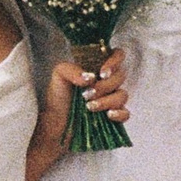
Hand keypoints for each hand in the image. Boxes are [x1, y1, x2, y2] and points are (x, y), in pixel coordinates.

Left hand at [27, 49, 128, 180]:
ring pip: (123, 95)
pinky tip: (107, 116)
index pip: (117, 55)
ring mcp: (112, 100)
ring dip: (107, 101)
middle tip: (87, 94)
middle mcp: (107, 82)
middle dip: (105, 86)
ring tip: (89, 107)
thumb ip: (71, 69)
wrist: (54, 125)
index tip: (102, 73)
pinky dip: (119, 114)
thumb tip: (90, 76)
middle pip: (121, 76)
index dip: (115, 61)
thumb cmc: (57, 98)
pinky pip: (126, 113)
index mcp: (97, 68)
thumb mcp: (59, 76)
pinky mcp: (114, 117)